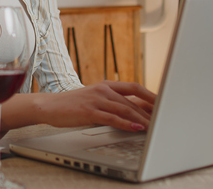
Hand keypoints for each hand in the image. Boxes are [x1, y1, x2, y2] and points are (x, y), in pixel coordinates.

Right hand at [36, 81, 155, 130]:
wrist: (49, 106)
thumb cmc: (72, 105)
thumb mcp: (95, 99)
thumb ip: (112, 102)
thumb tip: (133, 110)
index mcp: (106, 85)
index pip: (134, 87)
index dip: (150, 95)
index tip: (163, 103)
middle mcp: (103, 90)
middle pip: (132, 100)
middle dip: (149, 111)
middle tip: (162, 119)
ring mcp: (96, 100)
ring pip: (124, 109)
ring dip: (141, 119)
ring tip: (153, 126)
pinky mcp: (89, 111)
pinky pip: (112, 118)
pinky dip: (126, 124)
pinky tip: (136, 128)